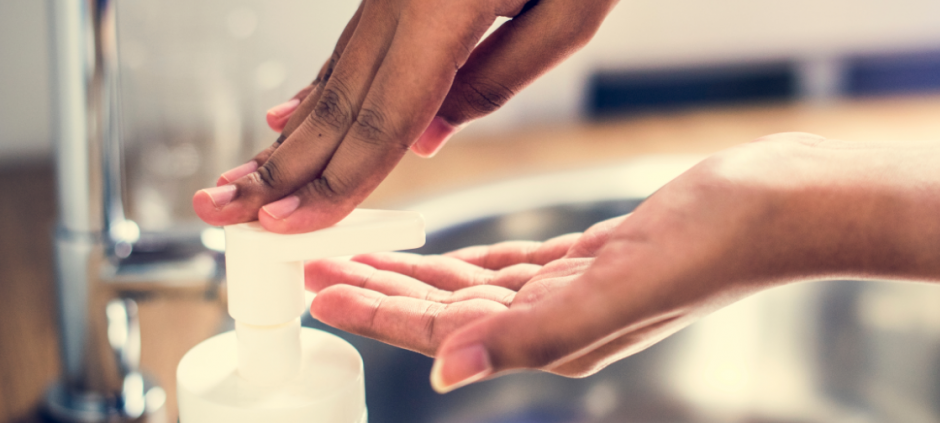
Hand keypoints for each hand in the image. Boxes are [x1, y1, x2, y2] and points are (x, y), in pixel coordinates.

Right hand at [193, 0, 618, 232]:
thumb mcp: (566, 14)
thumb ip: (494, 80)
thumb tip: (423, 142)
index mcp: (440, 10)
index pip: (381, 120)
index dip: (333, 181)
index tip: (285, 224)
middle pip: (336, 103)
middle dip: (279, 168)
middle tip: (220, 213)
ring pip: (331, 76)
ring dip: (286, 136)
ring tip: (239, 179)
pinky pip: (348, 46)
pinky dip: (314, 87)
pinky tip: (286, 113)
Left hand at [304, 133, 895, 391]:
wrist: (779, 206)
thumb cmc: (715, 245)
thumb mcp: (618, 291)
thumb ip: (533, 335)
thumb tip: (446, 372)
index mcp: (559, 337)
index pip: (448, 330)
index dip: (381, 313)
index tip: (321, 292)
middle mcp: (562, 322)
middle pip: (449, 312)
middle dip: (382, 293)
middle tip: (320, 270)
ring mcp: (579, 292)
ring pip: (475, 288)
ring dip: (416, 275)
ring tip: (363, 258)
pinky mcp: (596, 261)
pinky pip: (515, 267)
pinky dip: (472, 262)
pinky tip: (446, 256)